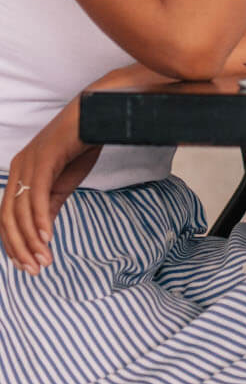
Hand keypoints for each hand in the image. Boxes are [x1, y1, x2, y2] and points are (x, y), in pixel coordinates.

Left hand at [1, 97, 100, 273]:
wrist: (100, 113)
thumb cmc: (82, 143)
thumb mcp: (64, 181)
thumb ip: (50, 204)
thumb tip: (41, 234)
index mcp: (19, 173)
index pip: (6, 218)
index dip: (14, 244)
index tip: (28, 265)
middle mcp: (18, 169)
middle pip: (8, 219)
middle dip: (19, 248)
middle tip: (34, 270)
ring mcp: (28, 164)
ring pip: (20, 212)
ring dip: (31, 240)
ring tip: (44, 260)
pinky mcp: (43, 160)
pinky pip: (36, 197)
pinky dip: (40, 220)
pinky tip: (48, 238)